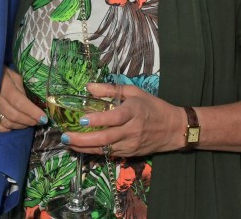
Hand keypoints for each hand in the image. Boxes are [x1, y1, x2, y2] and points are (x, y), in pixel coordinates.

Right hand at [0, 67, 47, 131]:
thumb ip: (22, 89)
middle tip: (40, 121)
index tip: (43, 118)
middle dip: (29, 120)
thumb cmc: (3, 74)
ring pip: (6, 122)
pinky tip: (15, 126)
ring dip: (21, 125)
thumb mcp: (14, 76)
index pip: (18, 101)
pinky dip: (7, 129)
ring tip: (30, 122)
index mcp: (3, 84)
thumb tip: (32, 105)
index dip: (31, 111)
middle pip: (13, 114)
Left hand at [59, 83, 185, 157]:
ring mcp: (131, 144)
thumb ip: (110, 89)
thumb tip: (88, 87)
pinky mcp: (130, 153)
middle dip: (83, 139)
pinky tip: (81, 147)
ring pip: (105, 149)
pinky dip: (94, 151)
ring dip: (85, 147)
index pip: (115, 117)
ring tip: (68, 143)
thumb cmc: (153, 106)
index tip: (82, 119)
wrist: (173, 129)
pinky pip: (109, 154)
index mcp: (134, 111)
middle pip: (106, 138)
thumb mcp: (134, 92)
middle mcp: (132, 130)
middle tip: (66, 136)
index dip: (98, 119)